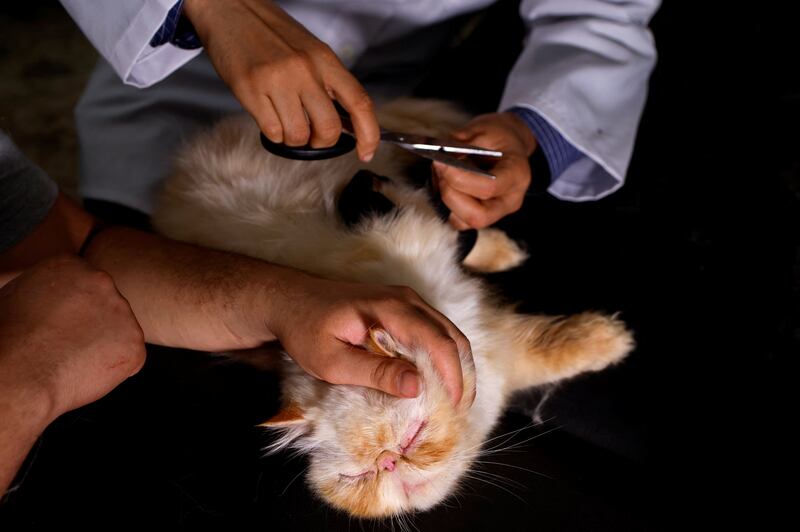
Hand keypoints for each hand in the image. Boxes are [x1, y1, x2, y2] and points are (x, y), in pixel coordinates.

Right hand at [0, 255, 145, 424]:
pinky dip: (113, 369)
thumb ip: (47, 289)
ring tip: (70, 359)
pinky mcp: (135, 343)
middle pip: (106, 307)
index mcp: (71, 265)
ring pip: (119, 333)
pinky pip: (129, 359)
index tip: (57, 325)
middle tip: (65, 345)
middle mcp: (103, 281)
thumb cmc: (8, 338)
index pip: (86, 288)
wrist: (17, 370)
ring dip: (102, 347)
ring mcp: (123, 312)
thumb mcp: (18, 295)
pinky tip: (85, 371)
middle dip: (92, 326)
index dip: (74, 312)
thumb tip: (48, 294)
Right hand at [183, 0, 379, 160]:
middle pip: (328, 128)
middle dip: (322, 142)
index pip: (360, 103)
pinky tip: (269, 115)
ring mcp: (277, 80)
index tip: (366, 152)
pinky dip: (273, 133)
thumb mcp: (311, 53)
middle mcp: (305, 70)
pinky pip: (272, 131)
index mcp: (325, 60)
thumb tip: (347, 124)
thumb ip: (329, 85)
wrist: (232, 10)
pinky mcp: (250, 89)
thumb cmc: (272, 35)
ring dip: (293, 139)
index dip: (369, 134)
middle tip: (312, 136)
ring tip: (286, 120)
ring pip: (298, 135)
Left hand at [269, 276, 470, 405]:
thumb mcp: (333, 362)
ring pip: (447, 332)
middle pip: (451, 336)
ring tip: (454, 400)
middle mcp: (406, 299)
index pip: (438, 342)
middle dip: (461, 374)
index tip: (454, 408)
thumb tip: (418, 386)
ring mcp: (406, 300)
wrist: (288, 300)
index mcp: (391, 309)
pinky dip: (443, 356)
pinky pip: (434, 330)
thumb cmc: (305, 330)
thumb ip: (376, 372)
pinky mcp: (402, 307)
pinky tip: (437, 381)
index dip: (453, 376)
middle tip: (460, 410)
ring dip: (456, 365)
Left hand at [433, 112, 536, 228]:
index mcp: (517, 174)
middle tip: (441, 170)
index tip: (442, 162)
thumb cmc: (498, 135)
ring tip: (443, 175)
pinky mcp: (482, 216)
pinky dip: (446, 205)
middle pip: (477, 216)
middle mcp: (510, 200)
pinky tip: (446, 184)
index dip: (460, 178)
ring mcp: (497, 212)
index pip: (489, 188)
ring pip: (465, 222)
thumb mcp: (482, 129)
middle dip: (451, 194)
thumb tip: (438, 156)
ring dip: (446, 200)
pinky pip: (458, 221)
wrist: (509, 144)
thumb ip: (460, 144)